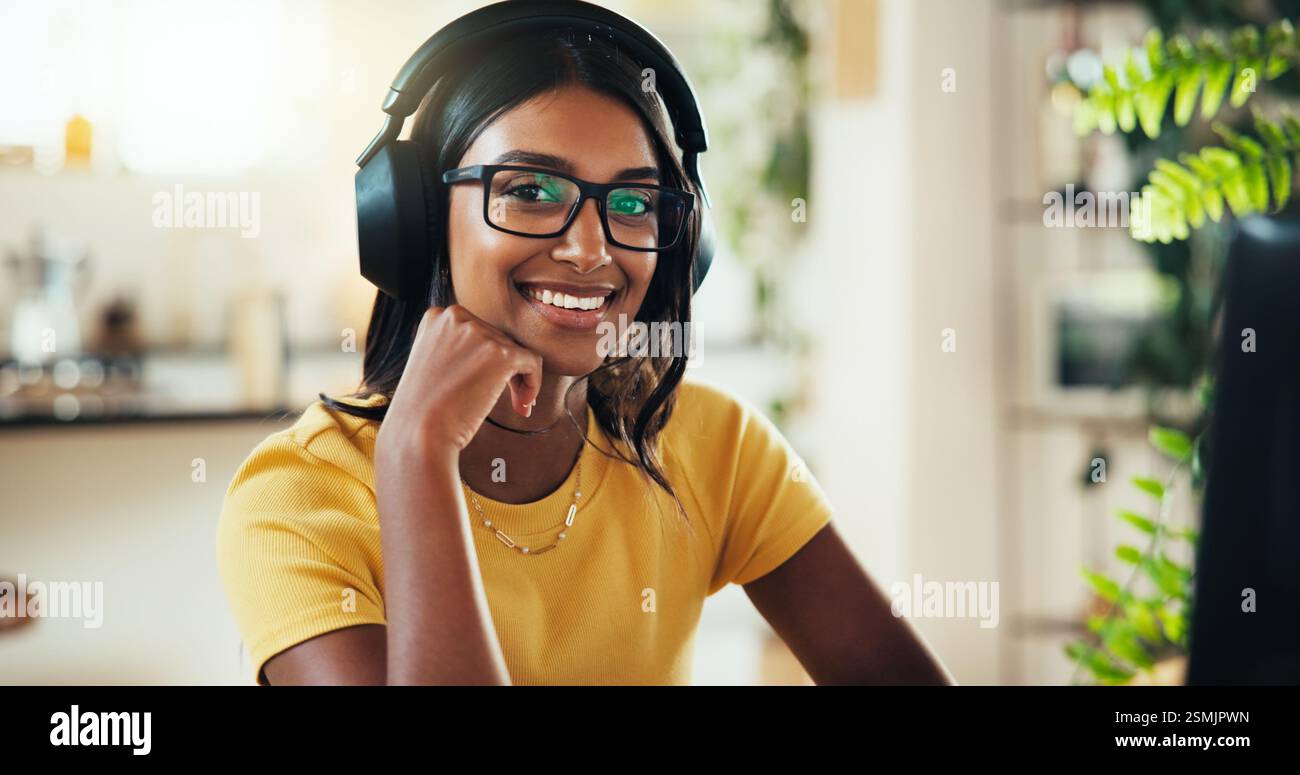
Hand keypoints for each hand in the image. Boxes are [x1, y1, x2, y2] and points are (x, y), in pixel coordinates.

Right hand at [377, 305, 542, 457]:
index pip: (478, 331)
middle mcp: (456, 317)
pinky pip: (533, 362)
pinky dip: (533, 383)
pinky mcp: (501, 353)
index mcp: (437, 317)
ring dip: (519, 381)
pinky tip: (524, 405)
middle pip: (499, 340)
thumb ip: (454, 348)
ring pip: (517, 352)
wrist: (419, 433)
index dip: (486, 359)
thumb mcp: (430, 364)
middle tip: (509, 401)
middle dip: (505, 371)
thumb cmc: (422, 409)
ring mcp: (479, 333)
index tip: (485, 384)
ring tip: (516, 406)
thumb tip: (493, 348)